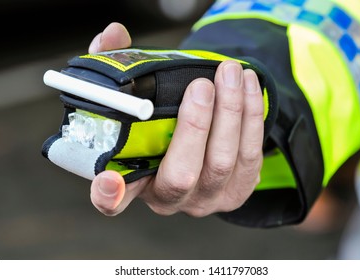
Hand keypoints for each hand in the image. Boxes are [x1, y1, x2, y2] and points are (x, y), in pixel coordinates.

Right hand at [89, 22, 264, 217]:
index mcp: (134, 182)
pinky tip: (248, 87)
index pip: (112, 200)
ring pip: (223, 162)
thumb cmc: (161, 120)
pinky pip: (250, 156)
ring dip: (231, 112)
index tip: (110, 180)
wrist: (198, 140)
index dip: (108, 194)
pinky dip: (251, 117)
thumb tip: (113, 34)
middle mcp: (169, 198)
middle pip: (182, 175)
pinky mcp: (237, 190)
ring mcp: (206, 198)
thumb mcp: (135, 96)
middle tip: (201, 85)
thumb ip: (118, 67)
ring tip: (230, 73)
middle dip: (195, 126)